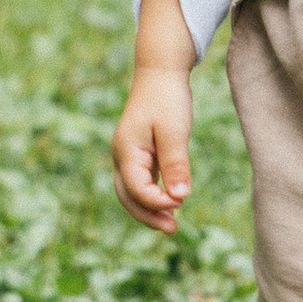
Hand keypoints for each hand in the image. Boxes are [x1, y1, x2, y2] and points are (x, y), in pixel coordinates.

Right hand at [112, 65, 194, 231]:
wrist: (160, 72)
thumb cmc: (167, 98)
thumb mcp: (174, 131)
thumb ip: (176, 164)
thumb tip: (179, 198)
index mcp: (126, 150)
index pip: (135, 188)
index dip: (155, 202)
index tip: (179, 205)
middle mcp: (123, 156)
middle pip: (128, 197)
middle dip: (148, 215)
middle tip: (173, 230)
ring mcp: (130, 156)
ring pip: (133, 192)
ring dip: (150, 209)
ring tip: (172, 225)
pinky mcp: (141, 155)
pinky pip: (142, 183)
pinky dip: (154, 196)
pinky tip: (172, 203)